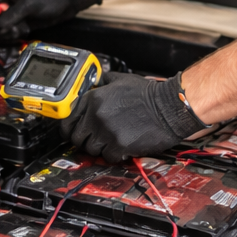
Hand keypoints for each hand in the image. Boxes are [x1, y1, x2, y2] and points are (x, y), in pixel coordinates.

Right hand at [0, 0, 101, 40]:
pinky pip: (7, 31)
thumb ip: (9, 16)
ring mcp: (9, 12)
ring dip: (7, 32)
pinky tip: (24, 29)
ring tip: (20, 29)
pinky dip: (14, 33)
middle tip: (11, 30)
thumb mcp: (29, 4)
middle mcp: (1, 1)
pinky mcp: (16, 20)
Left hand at [63, 71, 205, 161]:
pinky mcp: (119, 146)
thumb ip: (102, 83)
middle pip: (77, 138)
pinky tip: (122, 146)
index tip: (74, 131)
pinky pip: (108, 157)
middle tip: (95, 138)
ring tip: (112, 140)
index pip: (68, 120)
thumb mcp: (120, 80)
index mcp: (93, 100)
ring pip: (91, 149)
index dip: (70, 128)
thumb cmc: (147, 93)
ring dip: (100, 147)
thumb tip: (92, 85)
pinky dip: (114, 154)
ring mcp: (107, 132)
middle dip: (84, 139)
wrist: (168, 107)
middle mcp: (96, 116)